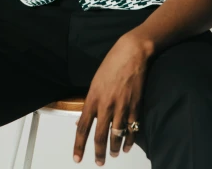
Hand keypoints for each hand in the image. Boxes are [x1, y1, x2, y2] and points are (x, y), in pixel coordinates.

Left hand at [72, 31, 152, 164]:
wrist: (131, 53)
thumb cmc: (112, 63)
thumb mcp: (95, 81)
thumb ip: (90, 101)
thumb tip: (84, 117)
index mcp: (93, 98)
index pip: (82, 127)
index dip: (79, 145)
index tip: (77, 158)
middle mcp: (106, 105)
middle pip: (99, 136)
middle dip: (98, 153)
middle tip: (98, 162)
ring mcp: (121, 107)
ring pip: (116, 136)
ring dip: (114, 149)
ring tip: (113, 154)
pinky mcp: (135, 107)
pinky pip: (131, 130)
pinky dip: (130, 141)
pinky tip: (127, 146)